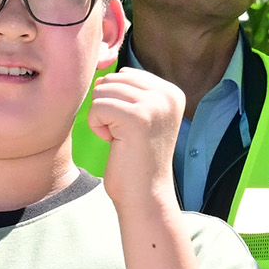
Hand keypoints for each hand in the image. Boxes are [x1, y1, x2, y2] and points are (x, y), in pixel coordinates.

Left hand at [85, 67, 187, 210]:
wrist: (146, 194)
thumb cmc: (136, 158)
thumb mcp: (140, 116)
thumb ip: (127, 91)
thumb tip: (101, 76)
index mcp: (172, 92)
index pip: (125, 74)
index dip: (117, 101)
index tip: (132, 127)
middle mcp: (168, 94)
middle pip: (112, 80)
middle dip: (108, 107)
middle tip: (125, 134)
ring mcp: (154, 105)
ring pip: (102, 91)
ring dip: (102, 117)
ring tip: (121, 139)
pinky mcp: (136, 117)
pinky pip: (97, 107)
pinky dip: (97, 127)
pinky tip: (114, 143)